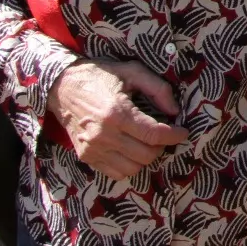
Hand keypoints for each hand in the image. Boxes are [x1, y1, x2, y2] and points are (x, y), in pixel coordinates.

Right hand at [48, 60, 188, 181]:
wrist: (63, 88)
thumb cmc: (101, 76)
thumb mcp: (133, 72)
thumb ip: (158, 89)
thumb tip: (175, 110)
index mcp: (117, 113)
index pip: (154, 134)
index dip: (174, 135)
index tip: (183, 132)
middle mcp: (104, 135)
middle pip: (146, 154)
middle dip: (162, 145)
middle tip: (163, 134)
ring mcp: (93, 149)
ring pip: (133, 168)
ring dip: (146, 157)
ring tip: (147, 142)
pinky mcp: (86, 157)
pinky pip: (116, 173)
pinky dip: (129, 165)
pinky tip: (131, 149)